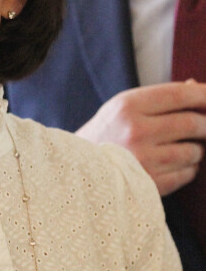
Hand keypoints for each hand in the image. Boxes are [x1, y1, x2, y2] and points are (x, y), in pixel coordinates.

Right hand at [76, 81, 205, 195]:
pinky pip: (188, 173)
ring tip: (179, 146)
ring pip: (194, 151)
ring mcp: (144, 159)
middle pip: (193, 123)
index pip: (178, 95)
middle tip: (203, 126)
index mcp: (127, 106)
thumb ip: (160, 97)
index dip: (204, 94)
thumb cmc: (107, 133)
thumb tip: (196, 86)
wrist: (78, 168)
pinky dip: (187, 168)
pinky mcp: (150, 184)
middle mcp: (136, 131)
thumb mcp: (123, 107)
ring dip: (196, 149)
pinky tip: (170, 163)